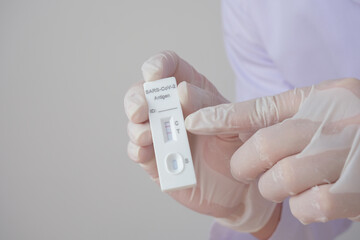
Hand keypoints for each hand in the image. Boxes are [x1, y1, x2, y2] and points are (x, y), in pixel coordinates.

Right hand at [124, 51, 276, 232]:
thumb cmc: (238, 148)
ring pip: (136, 123)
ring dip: (137, 126)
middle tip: (142, 110)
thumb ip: (210, 106)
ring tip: (148, 135)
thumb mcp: (234, 122)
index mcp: (191, 91)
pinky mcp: (155, 160)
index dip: (158, 65)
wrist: (241, 186)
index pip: (169, 67)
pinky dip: (137, 150)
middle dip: (137, 98)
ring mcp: (161, 135)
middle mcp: (171, 110)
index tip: (154, 75)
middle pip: (142, 93)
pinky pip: (138, 152)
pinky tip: (145, 152)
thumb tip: (182, 92)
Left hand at [186, 78, 359, 223]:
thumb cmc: (358, 126)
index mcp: (323, 98)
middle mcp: (334, 124)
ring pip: (281, 180)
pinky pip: (308, 206)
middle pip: (263, 148)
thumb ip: (286, 112)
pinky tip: (314, 198)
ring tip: (288, 183)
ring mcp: (346, 157)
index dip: (220, 116)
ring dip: (274, 187)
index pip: (259, 107)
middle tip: (246, 169)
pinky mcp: (355, 191)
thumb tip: (237, 125)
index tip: (191, 121)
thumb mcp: (328, 105)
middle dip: (245, 165)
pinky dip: (303, 208)